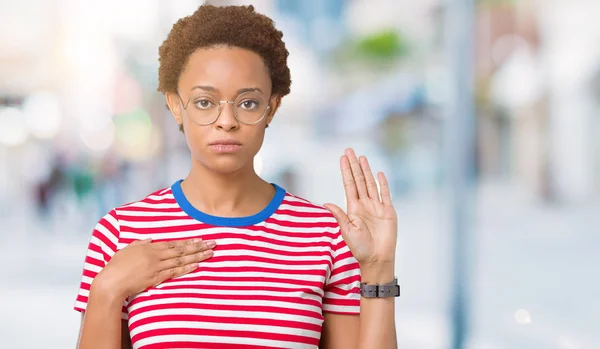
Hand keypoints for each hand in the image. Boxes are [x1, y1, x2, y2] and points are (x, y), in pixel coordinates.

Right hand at [94, 238, 215, 298]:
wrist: (111, 282)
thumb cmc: (116, 266)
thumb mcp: (127, 250)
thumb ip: (139, 243)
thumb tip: (149, 239)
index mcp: (149, 247)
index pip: (173, 243)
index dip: (187, 241)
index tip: (200, 239)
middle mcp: (155, 255)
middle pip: (181, 250)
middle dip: (198, 246)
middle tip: (213, 244)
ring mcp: (156, 266)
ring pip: (181, 260)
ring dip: (197, 256)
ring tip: (210, 253)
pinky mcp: (156, 278)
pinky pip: (174, 272)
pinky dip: (186, 268)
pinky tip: (197, 265)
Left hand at [324, 148, 397, 269]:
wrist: (377, 259)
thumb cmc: (360, 248)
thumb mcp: (347, 231)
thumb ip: (339, 216)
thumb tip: (326, 203)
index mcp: (353, 208)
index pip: (349, 184)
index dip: (346, 171)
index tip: (342, 158)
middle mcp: (364, 205)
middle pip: (359, 180)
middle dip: (354, 165)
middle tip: (349, 150)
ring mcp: (377, 207)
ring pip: (371, 184)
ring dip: (366, 171)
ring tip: (362, 157)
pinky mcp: (388, 212)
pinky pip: (385, 195)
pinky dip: (382, 184)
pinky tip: (379, 173)